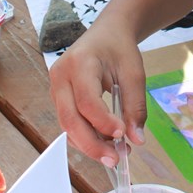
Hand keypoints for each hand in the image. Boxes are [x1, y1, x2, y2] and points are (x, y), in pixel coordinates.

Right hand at [49, 21, 146, 164]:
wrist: (108, 33)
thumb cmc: (119, 48)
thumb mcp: (134, 73)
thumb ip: (135, 106)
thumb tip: (137, 139)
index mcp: (79, 62)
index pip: (86, 101)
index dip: (103, 123)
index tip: (123, 134)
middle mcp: (60, 75)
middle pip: (70, 119)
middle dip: (92, 144)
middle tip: (115, 159)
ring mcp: (55, 86)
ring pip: (67, 125)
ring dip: (89, 144)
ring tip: (115, 153)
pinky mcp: (58, 96)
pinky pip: (69, 122)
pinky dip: (85, 136)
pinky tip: (105, 141)